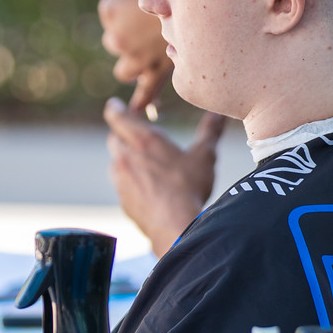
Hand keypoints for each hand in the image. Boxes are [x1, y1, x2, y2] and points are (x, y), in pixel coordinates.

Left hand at [98, 0, 170, 112]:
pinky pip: (145, 93)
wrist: (206, 6)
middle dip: (130, 36)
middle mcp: (119, 38)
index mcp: (112, 10)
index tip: (140, 0)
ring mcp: (137, 60)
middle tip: (153, 27)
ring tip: (154, 55)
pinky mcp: (155, 75)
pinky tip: (139, 109)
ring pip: (124, 70)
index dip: (124, 4)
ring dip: (134, 63)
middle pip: (113, 41)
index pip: (107, 10)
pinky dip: (142, 101)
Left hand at [103, 100, 224, 256]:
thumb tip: (218, 113)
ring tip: (141, 161)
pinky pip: (121, 185)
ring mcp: (121, 181)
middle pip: (114, 138)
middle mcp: (126, 158)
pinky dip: (129, 181)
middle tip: (133, 133)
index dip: (115, 109)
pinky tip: (145, 187)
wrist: (175, 228)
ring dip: (124, 158)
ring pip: (115, 162)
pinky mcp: (123, 201)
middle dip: (121, 133)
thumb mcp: (204, 156)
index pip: (117, 116)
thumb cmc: (189, 187)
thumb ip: (210, 131)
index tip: (116, 105)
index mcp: (144, 140)